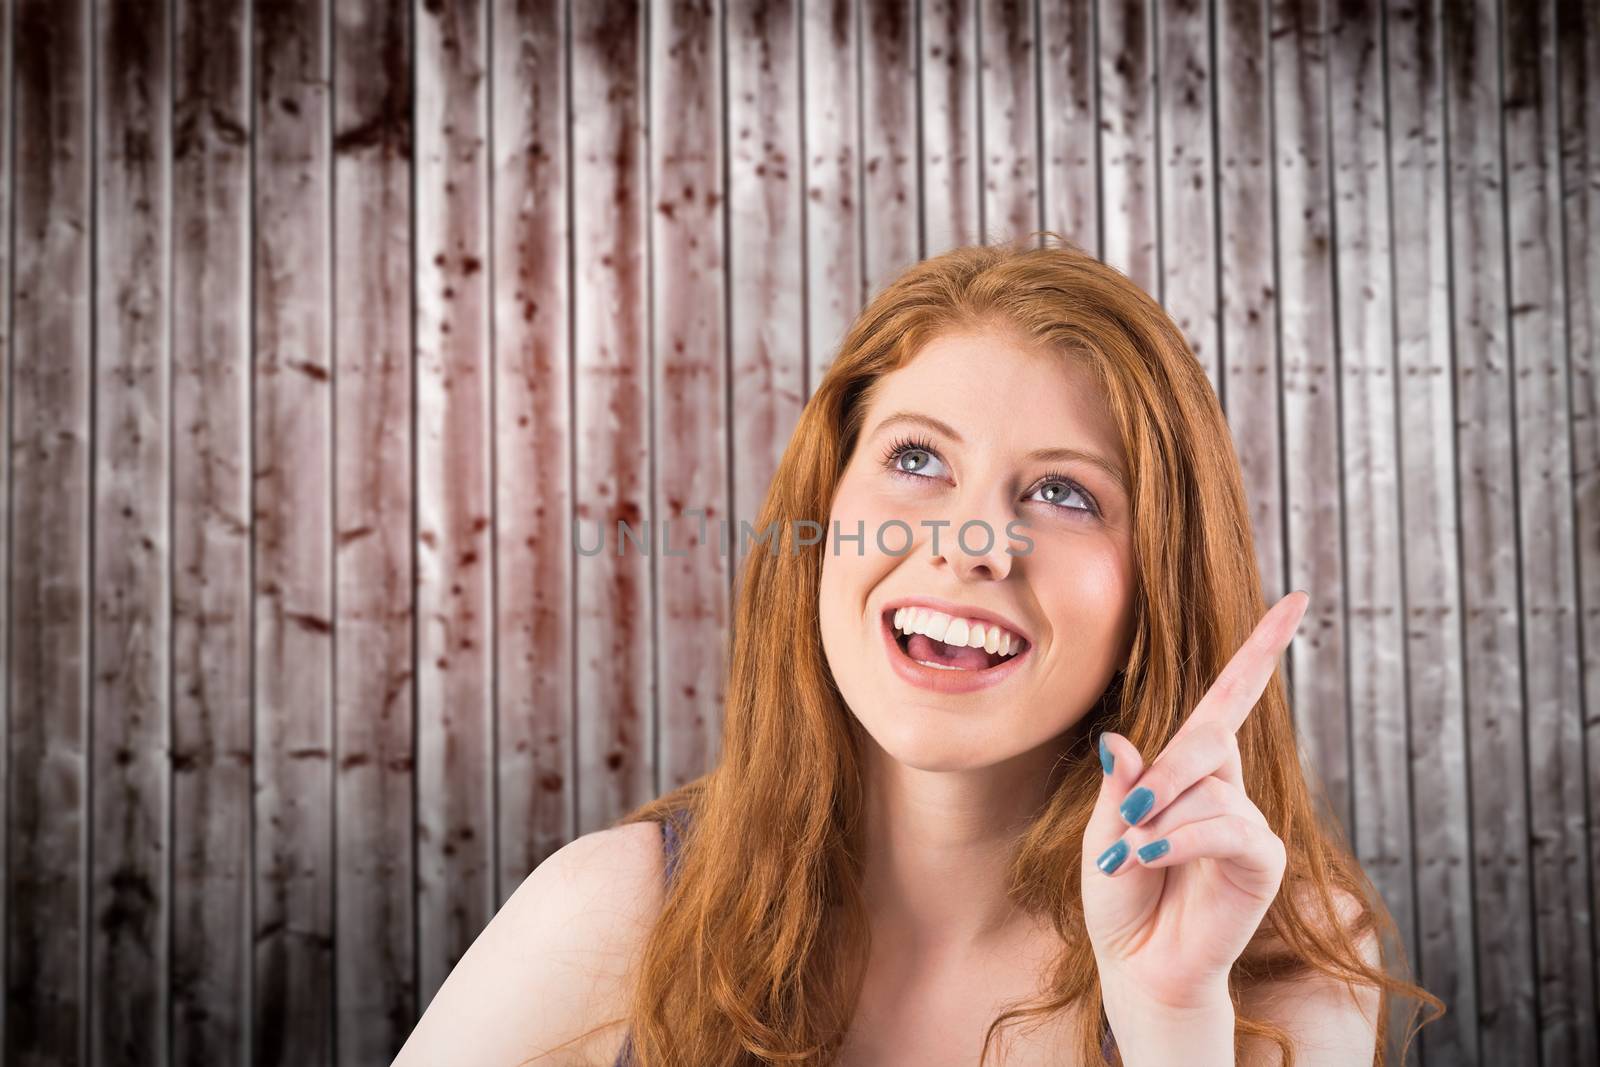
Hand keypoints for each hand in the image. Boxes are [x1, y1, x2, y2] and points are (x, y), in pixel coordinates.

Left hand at [1081, 590, 1309, 1013]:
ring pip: (1208, 789)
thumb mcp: (1105, 831)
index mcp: (1189, 769)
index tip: (1294, 599)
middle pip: (1208, 738)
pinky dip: (1178, 842)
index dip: (1260, 650)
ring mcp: (1248, 823)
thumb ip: (1121, 787)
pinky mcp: (1262, 860)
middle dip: (1161, 777)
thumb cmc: (1122, 896)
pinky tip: (1148, 861)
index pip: (1230, 698)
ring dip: (1160, 823)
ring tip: (1130, 860)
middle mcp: (1226, 788)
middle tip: (1127, 822)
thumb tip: (1120, 740)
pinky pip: (1223, 828)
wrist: (1139, 965)